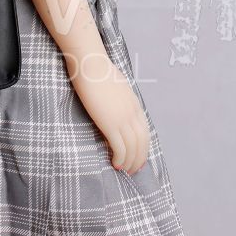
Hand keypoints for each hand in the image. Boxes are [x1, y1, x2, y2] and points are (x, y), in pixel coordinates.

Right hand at [72, 56, 149, 174]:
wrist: (90, 65)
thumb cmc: (98, 71)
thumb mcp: (115, 86)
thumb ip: (119, 98)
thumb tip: (115, 105)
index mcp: (134, 104)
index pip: (145, 131)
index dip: (144, 147)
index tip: (139, 157)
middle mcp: (132, 113)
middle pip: (142, 142)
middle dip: (139, 158)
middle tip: (133, 170)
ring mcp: (123, 119)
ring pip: (133, 147)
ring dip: (130, 162)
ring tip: (124, 170)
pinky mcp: (110, 123)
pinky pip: (120, 146)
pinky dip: (120, 158)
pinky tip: (115, 164)